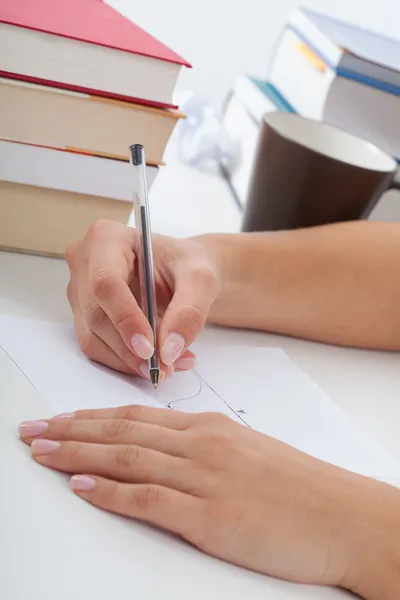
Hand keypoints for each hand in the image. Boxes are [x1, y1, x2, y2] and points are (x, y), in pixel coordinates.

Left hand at [19, 407, 395, 596]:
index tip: (60, 419)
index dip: (91, 417)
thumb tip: (160, 451)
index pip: (136, 416)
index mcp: (207, 428)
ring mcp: (205, 478)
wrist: (340, 513)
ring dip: (78, 455)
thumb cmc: (295, 485)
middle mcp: (201, 445)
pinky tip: (83, 488)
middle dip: (71, 431)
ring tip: (42, 453)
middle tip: (33, 431)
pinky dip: (111, 493)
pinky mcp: (212, 517)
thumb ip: (200, 449)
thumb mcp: (243, 452)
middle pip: (122, 432)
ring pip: (127, 459)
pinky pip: (149, 500)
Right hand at [66, 220, 219, 381]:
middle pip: (97, 314)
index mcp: (107, 237)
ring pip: (94, 337)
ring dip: (131, 361)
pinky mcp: (85, 316)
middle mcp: (84, 262)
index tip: (150, 349)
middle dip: (132, 348)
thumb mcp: (201, 278)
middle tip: (167, 366)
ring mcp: (80, 290)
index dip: (125, 319)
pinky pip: (98, 347)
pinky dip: (127, 362)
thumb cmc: (187, 264)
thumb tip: (169, 349)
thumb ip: (189, 311)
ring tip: (171, 365)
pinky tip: (158, 362)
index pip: (106, 282)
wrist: (183, 272)